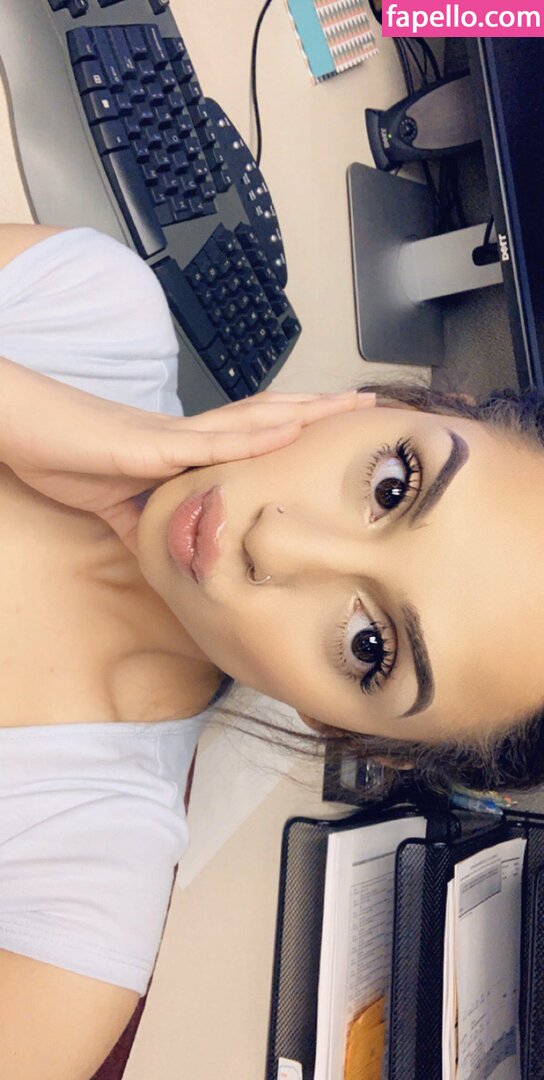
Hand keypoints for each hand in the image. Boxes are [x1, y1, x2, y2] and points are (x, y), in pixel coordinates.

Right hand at [0, 357, 374, 553]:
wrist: (22, 429)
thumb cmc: (63, 454)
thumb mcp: (114, 502)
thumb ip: (146, 521)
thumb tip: (170, 547)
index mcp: (181, 446)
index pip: (249, 433)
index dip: (294, 425)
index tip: (333, 423)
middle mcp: (186, 433)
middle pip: (265, 416)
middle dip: (318, 409)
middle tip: (365, 402)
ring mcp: (171, 435)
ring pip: (250, 420)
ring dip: (302, 412)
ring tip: (346, 405)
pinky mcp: (148, 445)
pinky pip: (208, 440)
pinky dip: (251, 434)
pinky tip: (287, 426)